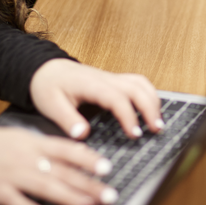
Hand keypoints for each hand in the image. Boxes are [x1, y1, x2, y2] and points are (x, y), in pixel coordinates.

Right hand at [0, 126, 116, 204]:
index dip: (88, 159)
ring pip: (45, 186)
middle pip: (63, 172)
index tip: (107, 167)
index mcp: (36, 144)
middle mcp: (28, 158)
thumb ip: (51, 148)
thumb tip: (80, 153)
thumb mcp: (26, 138)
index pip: (68, 150)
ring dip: (68, 197)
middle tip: (109, 195)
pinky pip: (15, 201)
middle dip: (88, 184)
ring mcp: (12, 175)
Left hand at [30, 59, 161, 139]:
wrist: (46, 69)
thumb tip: (83, 135)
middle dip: (150, 108)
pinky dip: (149, 95)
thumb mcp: (50, 105)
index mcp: (91, 84)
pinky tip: (151, 110)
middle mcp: (106, 79)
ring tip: (158, 123)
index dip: (129, 116)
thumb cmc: (48, 86)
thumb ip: (67, 120)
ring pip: (141, 83)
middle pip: (136, 88)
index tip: (135, 134)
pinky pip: (138, 83)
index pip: (117, 98)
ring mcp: (112, 78)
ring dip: (153, 101)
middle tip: (156, 130)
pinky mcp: (115, 80)